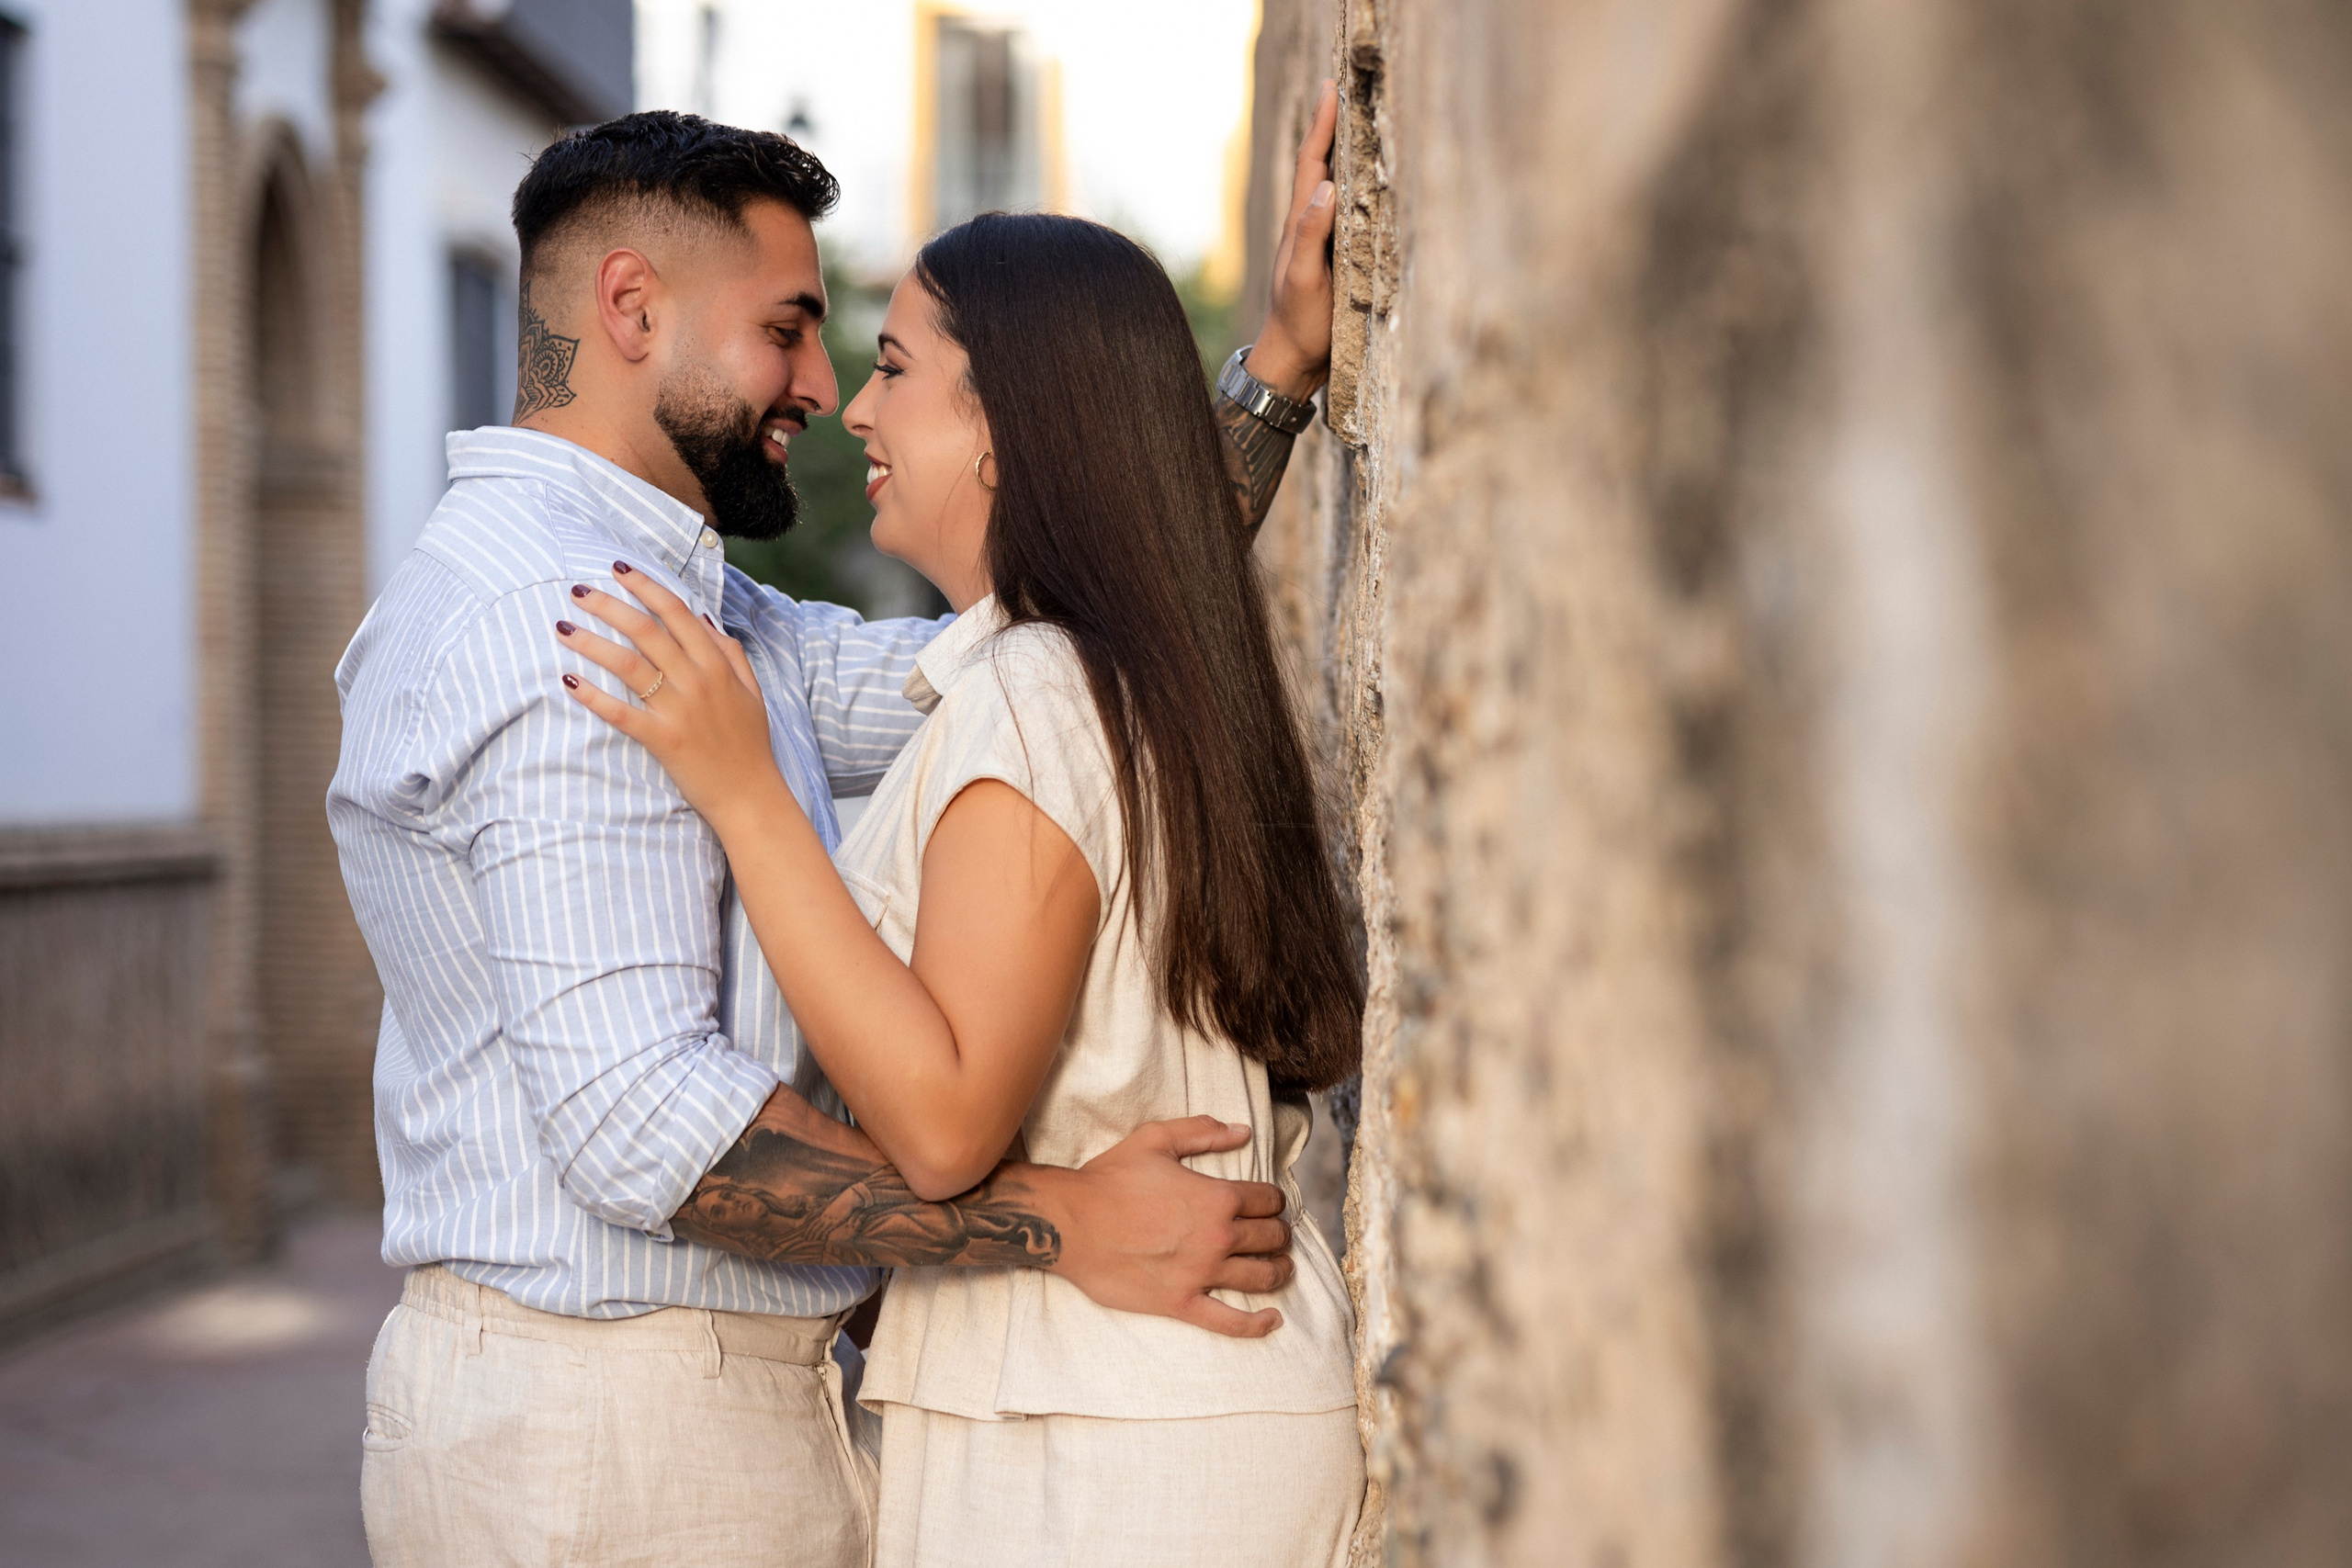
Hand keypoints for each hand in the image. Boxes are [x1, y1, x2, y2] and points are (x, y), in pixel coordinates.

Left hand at [555, 562, 783, 828]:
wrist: (751, 796)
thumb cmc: (750, 744)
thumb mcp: (751, 691)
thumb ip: (729, 653)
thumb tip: (703, 621)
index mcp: (717, 665)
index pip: (676, 612)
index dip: (645, 586)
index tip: (618, 569)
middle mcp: (697, 681)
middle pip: (646, 630)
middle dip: (608, 605)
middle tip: (578, 591)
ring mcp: (679, 710)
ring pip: (628, 665)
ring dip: (591, 642)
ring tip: (564, 628)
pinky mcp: (662, 739)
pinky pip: (621, 713)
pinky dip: (592, 696)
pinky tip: (567, 681)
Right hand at [1034, 1116, 1294, 1337]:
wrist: (1070, 1223)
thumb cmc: (1110, 1179)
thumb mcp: (1155, 1139)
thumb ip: (1202, 1131)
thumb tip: (1243, 1130)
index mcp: (1217, 1197)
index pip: (1268, 1200)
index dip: (1273, 1200)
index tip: (1269, 1203)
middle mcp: (1217, 1238)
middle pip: (1270, 1238)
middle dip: (1279, 1234)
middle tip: (1275, 1234)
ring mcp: (1200, 1274)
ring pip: (1260, 1277)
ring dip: (1279, 1271)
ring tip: (1282, 1268)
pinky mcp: (1181, 1304)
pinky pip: (1230, 1322)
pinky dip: (1257, 1324)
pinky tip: (1273, 1319)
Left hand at [1247, 78, 1339, 400]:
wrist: (1292, 363)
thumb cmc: (1299, 324)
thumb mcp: (1305, 279)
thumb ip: (1312, 235)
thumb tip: (1327, 186)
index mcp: (1300, 224)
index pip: (1312, 164)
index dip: (1322, 126)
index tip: (1331, 88)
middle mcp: (1309, 226)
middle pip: (1319, 165)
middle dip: (1329, 126)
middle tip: (1340, 88)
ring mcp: (1320, 241)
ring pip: (1330, 185)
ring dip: (1339, 152)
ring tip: (1351, 120)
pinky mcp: (1332, 258)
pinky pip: (1343, 211)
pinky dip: (1351, 186)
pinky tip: (1360, 181)